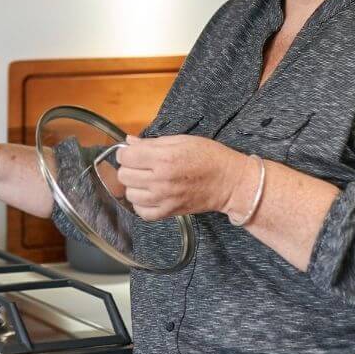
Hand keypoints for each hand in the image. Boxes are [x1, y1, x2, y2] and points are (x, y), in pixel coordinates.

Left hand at [114, 135, 253, 220]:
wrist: (230, 182)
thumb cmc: (209, 156)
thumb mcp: (182, 140)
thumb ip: (152, 142)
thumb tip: (129, 142)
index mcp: (163, 158)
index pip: (126, 156)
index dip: (126, 152)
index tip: (133, 152)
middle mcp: (160, 180)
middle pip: (124, 175)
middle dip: (129, 167)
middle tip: (141, 165)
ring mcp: (163, 199)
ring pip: (129, 194)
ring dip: (135, 186)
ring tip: (146, 180)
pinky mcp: (169, 213)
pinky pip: (141, 212)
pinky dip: (142, 204)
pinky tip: (150, 195)